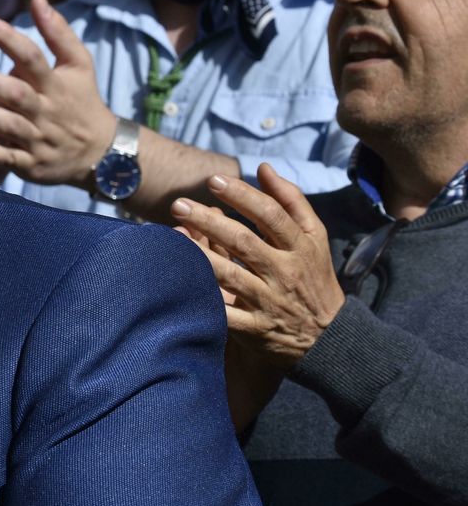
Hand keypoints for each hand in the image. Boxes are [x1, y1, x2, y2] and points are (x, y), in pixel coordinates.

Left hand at [0, 0, 116, 186]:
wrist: (101, 153)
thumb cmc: (81, 99)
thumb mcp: (79, 64)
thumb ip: (57, 32)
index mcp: (55, 83)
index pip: (32, 57)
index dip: (9, 39)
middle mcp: (45, 110)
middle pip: (16, 93)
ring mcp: (39, 139)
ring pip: (11, 126)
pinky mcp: (32, 164)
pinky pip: (11, 158)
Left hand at [172, 164, 345, 371]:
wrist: (331, 337)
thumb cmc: (313, 276)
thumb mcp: (314, 237)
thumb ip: (291, 201)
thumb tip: (263, 168)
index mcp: (300, 247)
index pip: (271, 215)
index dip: (242, 195)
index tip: (213, 180)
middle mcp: (284, 272)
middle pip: (243, 242)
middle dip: (209, 222)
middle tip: (178, 204)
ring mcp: (269, 301)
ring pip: (230, 276)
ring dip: (199, 256)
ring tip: (173, 237)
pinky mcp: (255, 328)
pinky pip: (225, 314)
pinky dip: (204, 300)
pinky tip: (179, 283)